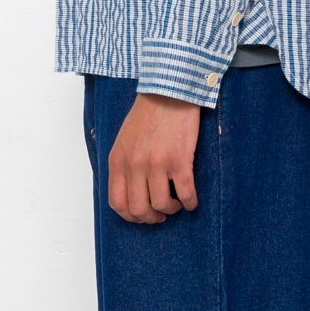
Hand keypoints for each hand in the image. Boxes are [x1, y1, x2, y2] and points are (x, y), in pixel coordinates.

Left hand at [107, 90, 201, 222]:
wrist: (169, 93)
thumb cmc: (148, 114)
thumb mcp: (124, 140)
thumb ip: (123, 165)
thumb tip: (131, 191)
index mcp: (118, 161)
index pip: (117, 202)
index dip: (131, 216)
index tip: (142, 216)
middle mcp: (135, 165)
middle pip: (139, 209)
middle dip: (151, 218)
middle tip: (161, 214)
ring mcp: (157, 163)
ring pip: (162, 204)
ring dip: (171, 209)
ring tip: (176, 203)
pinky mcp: (179, 160)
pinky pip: (185, 193)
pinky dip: (190, 202)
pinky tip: (191, 200)